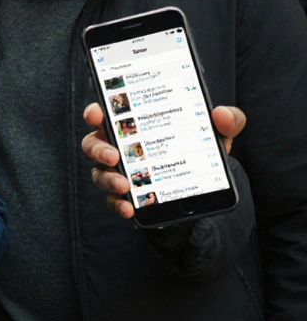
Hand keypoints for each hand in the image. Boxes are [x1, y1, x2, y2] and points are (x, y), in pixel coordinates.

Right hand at [81, 103, 245, 218]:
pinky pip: (113, 200)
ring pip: (99, 173)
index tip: (98, 114)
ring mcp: (120, 172)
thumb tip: (222, 114)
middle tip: (113, 155)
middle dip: (98, 149)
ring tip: (124, 185)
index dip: (96, 112)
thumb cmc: (199, 151)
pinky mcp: (126, 196)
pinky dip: (118, 204)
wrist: (203, 189)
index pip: (106, 114)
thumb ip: (227, 120)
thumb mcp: (217, 134)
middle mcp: (120, 147)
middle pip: (93, 143)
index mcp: (134, 124)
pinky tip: (129, 208)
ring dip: (108, 178)